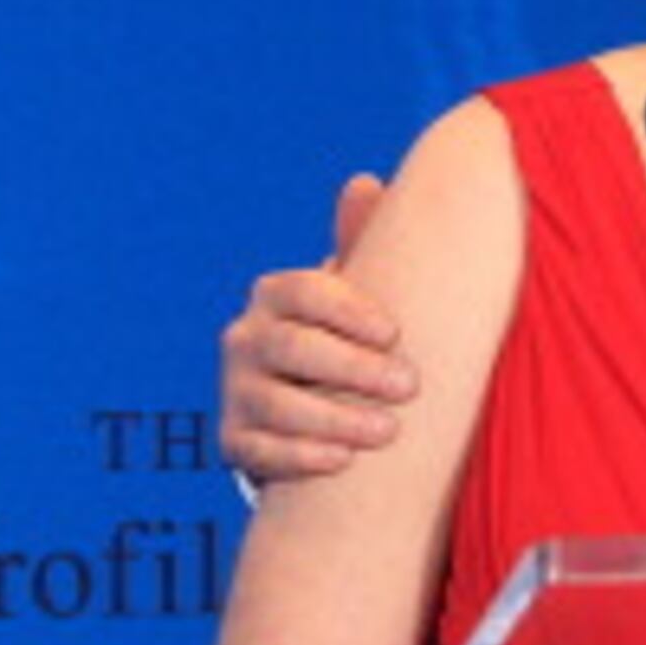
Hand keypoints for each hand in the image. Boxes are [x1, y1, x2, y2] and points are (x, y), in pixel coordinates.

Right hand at [218, 172, 414, 482]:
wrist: (312, 404)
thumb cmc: (346, 337)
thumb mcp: (354, 293)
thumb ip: (361, 243)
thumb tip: (365, 183)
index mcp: (278, 295)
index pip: (305, 291)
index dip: (348, 311)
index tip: (395, 333)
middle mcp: (246, 338)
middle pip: (292, 347)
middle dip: (353, 368)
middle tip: (410, 386)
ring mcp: (236, 390)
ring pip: (278, 403)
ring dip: (335, 417)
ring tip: (387, 431)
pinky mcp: (235, 440)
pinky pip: (260, 450)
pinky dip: (301, 456)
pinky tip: (343, 461)